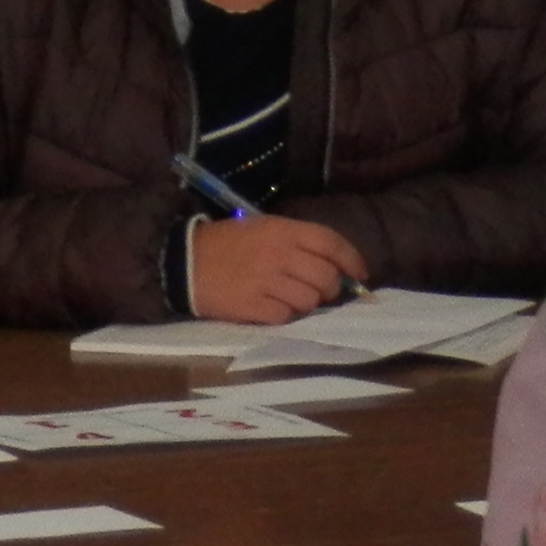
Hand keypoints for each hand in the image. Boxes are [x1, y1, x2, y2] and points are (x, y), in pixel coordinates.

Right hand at [187, 214, 366, 324]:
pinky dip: (283, 315)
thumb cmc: (228, 243)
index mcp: (281, 230)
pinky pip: (285, 317)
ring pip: (309, 301)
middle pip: (326, 277)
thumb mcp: (263, 228)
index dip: (352, 260)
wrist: (185, 262)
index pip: (331, 243)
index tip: (360, 274)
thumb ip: (298, 243)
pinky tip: (269, 306)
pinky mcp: (252, 307)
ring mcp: (265, 282)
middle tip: (320, 289)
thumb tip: (336, 267)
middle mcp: (278, 255)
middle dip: (330, 287)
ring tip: (289, 297)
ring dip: (306, 303)